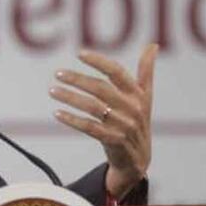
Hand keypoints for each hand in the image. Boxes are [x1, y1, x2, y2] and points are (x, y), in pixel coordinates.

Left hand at [49, 43, 157, 197]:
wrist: (138, 160)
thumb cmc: (138, 122)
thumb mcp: (145, 97)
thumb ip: (146, 71)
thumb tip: (153, 45)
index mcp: (138, 94)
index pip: (117, 72)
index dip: (99, 61)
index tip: (79, 54)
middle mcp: (132, 108)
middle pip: (101, 88)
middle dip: (77, 79)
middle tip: (58, 73)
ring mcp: (123, 125)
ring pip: (92, 107)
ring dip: (70, 97)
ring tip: (52, 90)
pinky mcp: (113, 141)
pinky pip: (89, 127)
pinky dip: (72, 120)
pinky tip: (57, 113)